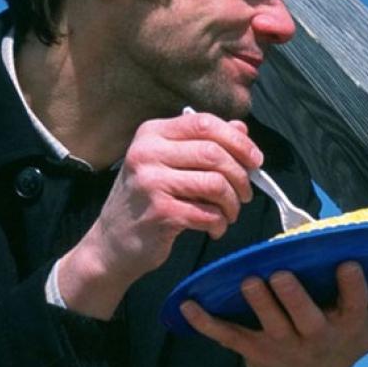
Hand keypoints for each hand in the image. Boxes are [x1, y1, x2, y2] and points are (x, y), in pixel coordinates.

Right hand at [59, 112, 262, 318]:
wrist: (112, 243)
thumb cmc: (146, 200)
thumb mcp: (168, 163)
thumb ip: (203, 143)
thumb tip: (241, 127)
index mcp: (151, 133)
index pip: (204, 123)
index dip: (238, 140)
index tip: (256, 160)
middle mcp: (147, 152)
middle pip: (214, 153)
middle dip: (241, 176)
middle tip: (245, 194)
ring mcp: (151, 183)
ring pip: (216, 184)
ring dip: (232, 204)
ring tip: (229, 214)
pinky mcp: (160, 213)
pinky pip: (208, 214)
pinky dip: (220, 223)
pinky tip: (215, 229)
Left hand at [180, 262, 367, 366]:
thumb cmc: (348, 348)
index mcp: (347, 327)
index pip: (354, 308)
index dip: (352, 289)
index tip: (349, 265)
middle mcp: (316, 337)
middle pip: (306, 317)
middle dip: (293, 297)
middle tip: (281, 273)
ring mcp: (282, 346)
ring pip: (267, 323)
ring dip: (255, 303)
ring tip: (247, 280)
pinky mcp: (252, 351)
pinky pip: (227, 337)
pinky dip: (205, 323)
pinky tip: (185, 306)